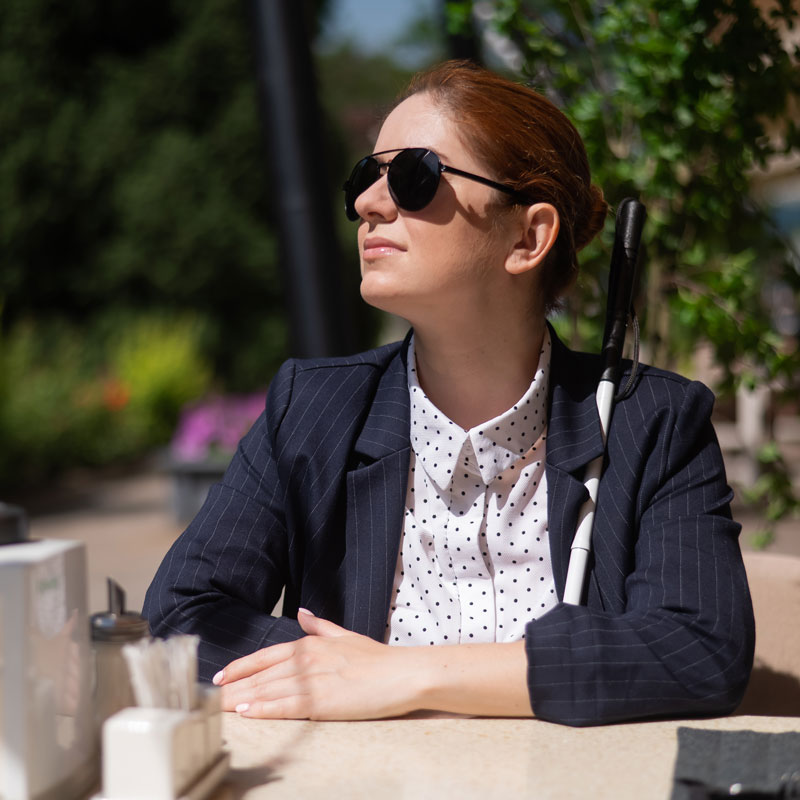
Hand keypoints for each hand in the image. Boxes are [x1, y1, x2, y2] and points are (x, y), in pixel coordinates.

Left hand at [213, 609, 421, 719]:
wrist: (402, 673)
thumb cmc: (377, 658)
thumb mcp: (345, 635)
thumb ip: (320, 626)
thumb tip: (302, 613)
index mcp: (310, 644)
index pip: (266, 656)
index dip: (241, 666)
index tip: (221, 676)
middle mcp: (307, 659)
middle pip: (261, 675)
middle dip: (233, 688)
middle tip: (207, 697)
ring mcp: (313, 679)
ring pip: (268, 690)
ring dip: (240, 700)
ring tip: (217, 708)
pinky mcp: (322, 700)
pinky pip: (286, 705)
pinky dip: (264, 708)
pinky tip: (246, 712)